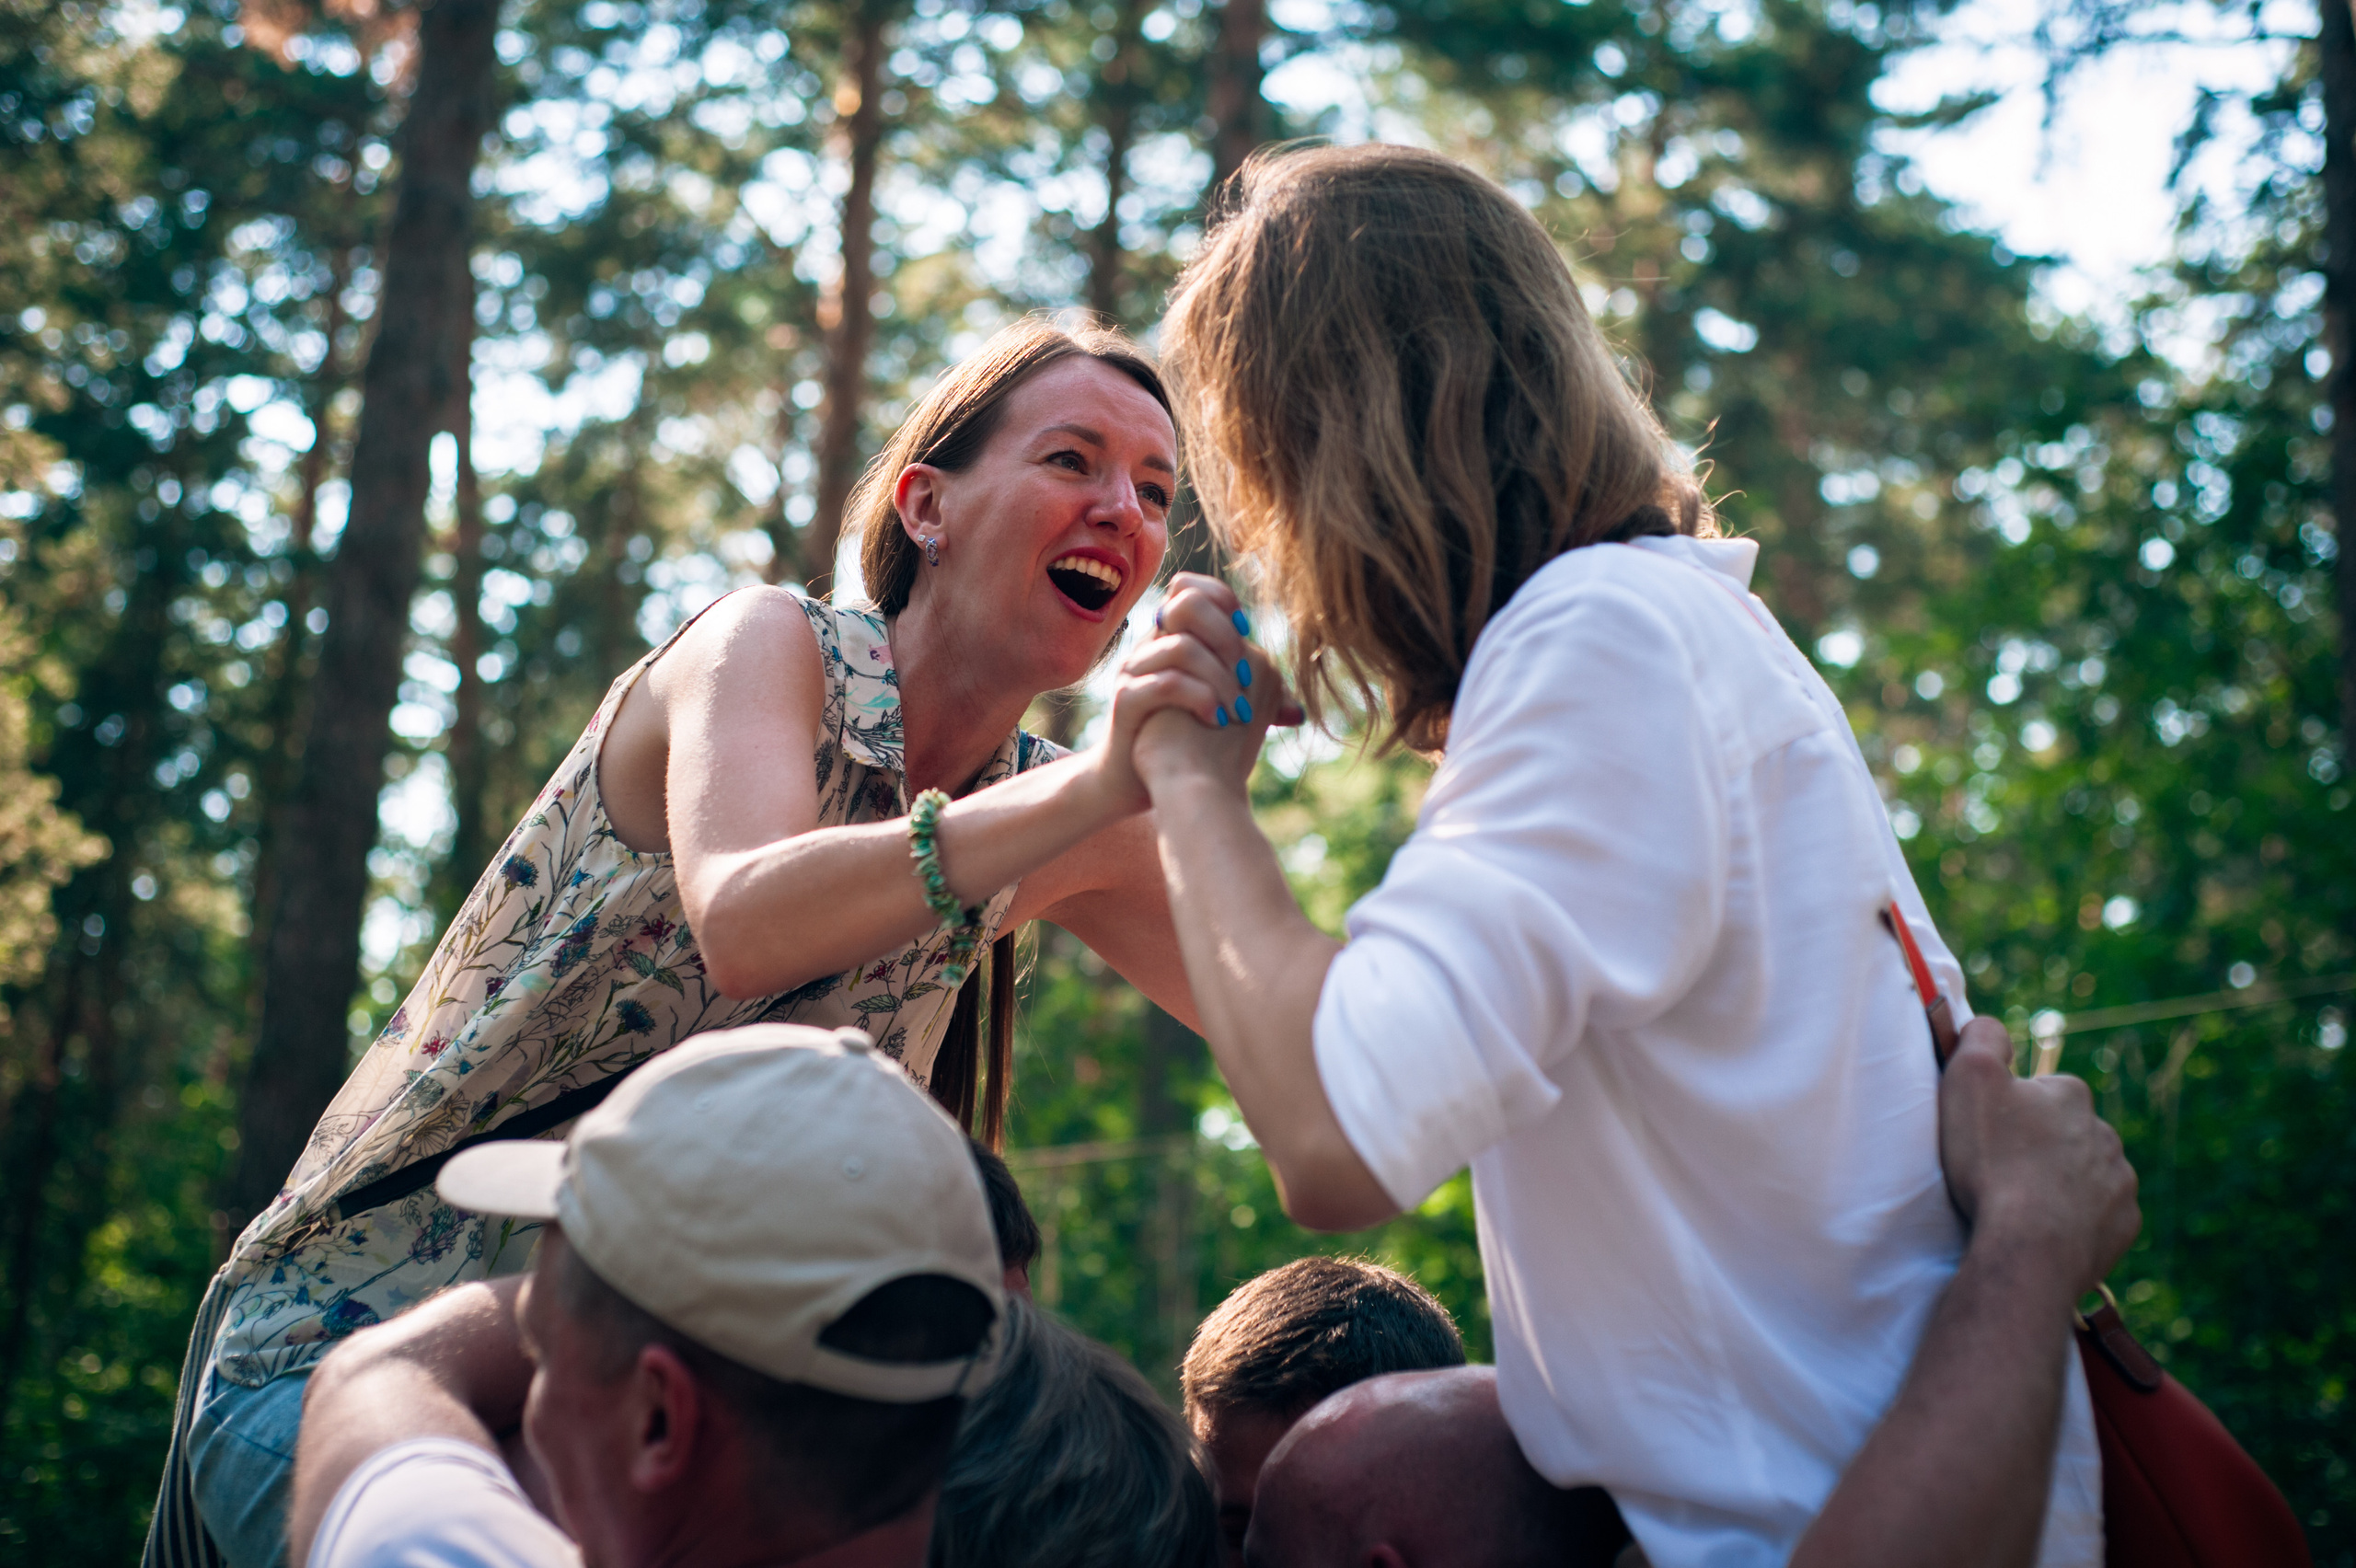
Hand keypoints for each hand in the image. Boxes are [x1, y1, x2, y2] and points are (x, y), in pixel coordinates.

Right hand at [1097, 573, 1299, 809]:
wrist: (1137, 782)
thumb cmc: (1181, 745)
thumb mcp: (1218, 712)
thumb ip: (1250, 703)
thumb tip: (1297, 711)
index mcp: (1169, 640)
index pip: (1188, 587)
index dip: (1221, 599)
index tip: (1246, 633)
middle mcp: (1148, 648)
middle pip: (1184, 602)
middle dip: (1225, 635)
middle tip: (1245, 676)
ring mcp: (1134, 673)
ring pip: (1180, 646)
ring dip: (1221, 678)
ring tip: (1238, 712)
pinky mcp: (1126, 703)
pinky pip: (1164, 684)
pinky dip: (1200, 699)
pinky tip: (1217, 720)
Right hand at [1938, 1018, 2139, 1300]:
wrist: (2029, 1248)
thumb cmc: (1993, 1161)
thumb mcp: (1969, 1078)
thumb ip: (1981, 1037)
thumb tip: (1991, 1026)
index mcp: (2071, 1095)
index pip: (2040, 1090)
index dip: (2009, 1110)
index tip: (1987, 1134)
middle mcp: (2105, 1133)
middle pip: (2064, 1133)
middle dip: (2038, 1147)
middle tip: (1999, 1171)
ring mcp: (2119, 1182)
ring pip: (2085, 1174)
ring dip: (2059, 1183)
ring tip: (2020, 1206)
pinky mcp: (2123, 1225)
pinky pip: (2099, 1216)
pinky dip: (2076, 1221)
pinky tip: (2046, 1232)